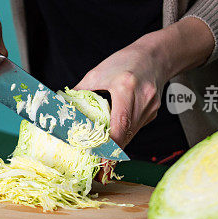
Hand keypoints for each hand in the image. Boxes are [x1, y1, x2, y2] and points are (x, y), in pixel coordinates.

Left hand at [74, 17, 214, 147]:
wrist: (154, 56)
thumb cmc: (125, 62)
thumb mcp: (97, 74)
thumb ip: (80, 92)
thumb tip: (64, 108)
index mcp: (126, 87)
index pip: (120, 124)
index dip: (111, 146)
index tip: (100, 159)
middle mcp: (142, 99)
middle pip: (127, 134)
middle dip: (112, 151)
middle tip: (98, 163)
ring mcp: (150, 107)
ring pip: (132, 134)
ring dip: (118, 143)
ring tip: (104, 150)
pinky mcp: (153, 112)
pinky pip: (136, 128)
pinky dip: (125, 132)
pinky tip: (115, 131)